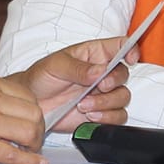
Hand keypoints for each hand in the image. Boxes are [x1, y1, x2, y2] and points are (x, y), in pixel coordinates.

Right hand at [0, 73, 48, 163]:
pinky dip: (29, 162)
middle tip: (32, 140)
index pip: (27, 94)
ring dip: (34, 145)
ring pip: (29, 132)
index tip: (30, 121)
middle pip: (34, 113)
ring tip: (29, 152)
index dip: (32, 111)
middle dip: (38, 129)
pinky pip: (13, 154)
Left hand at [10, 37, 131, 131]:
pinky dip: (107, 118)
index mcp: (95, 54)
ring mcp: (103, 94)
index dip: (131, 49)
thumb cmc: (42, 78)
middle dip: (114, 82)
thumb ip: (78, 68)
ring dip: (106, 103)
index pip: (121, 45)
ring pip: (123, 97)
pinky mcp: (102, 113)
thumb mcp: (56, 66)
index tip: (130, 58)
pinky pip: (118, 116)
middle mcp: (103, 73)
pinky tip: (90, 116)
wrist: (33, 104)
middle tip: (99, 87)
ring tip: (83, 105)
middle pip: (124, 74)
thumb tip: (100, 71)